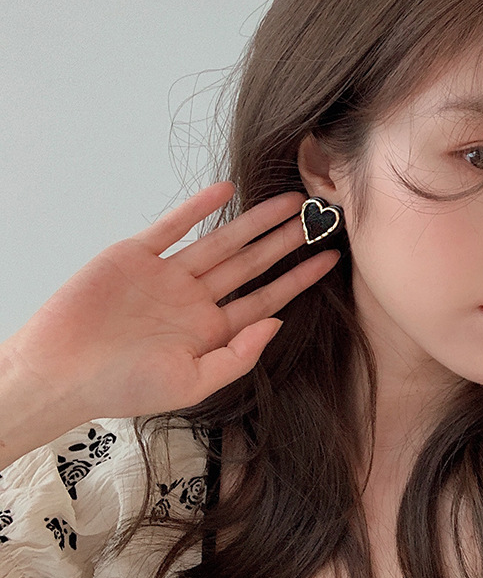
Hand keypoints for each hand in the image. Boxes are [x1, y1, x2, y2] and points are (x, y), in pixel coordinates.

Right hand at [5, 182, 338, 421]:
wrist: (58, 374)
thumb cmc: (122, 387)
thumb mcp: (191, 384)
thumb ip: (237, 356)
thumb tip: (277, 324)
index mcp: (210, 329)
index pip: (265, 298)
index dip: (298, 278)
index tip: (328, 259)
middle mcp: (194, 298)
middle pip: (250, 264)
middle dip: (285, 242)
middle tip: (319, 219)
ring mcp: (166, 275)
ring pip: (220, 240)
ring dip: (254, 220)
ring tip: (289, 202)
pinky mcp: (135, 255)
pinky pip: (172, 226)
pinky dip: (197, 207)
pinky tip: (226, 190)